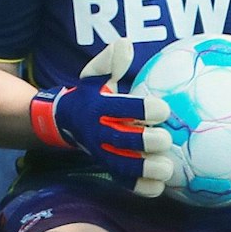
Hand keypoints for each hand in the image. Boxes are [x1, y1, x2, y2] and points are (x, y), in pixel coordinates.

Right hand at [29, 38, 171, 196]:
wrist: (64, 123)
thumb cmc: (89, 95)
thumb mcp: (94, 76)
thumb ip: (109, 62)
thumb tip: (125, 44)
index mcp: (97, 107)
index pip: (120, 107)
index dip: (142, 109)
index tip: (163, 110)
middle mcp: (98, 132)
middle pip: (121, 140)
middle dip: (145, 141)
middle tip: (165, 139)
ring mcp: (102, 153)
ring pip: (122, 165)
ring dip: (144, 169)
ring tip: (166, 169)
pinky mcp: (107, 168)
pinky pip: (122, 181)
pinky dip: (139, 187)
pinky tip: (158, 187)